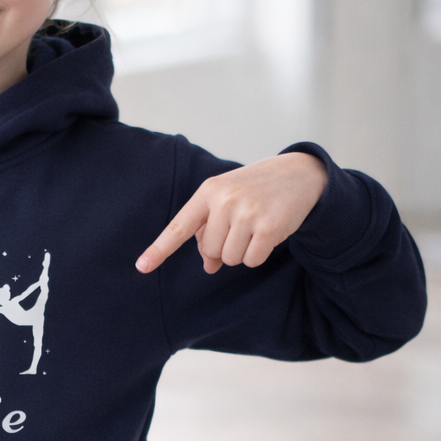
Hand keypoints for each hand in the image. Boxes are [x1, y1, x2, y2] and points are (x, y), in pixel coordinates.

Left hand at [136, 152, 326, 274]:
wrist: (299, 174)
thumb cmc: (254, 190)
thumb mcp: (227, 202)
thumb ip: (210, 231)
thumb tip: (208, 267)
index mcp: (208, 192)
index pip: (179, 227)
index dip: (159, 250)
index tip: (142, 267)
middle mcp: (224, 201)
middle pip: (209, 250)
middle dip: (222, 247)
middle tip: (241, 227)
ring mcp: (247, 213)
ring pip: (229, 259)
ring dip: (241, 251)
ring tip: (255, 227)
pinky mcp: (268, 227)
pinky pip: (251, 261)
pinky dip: (258, 254)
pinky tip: (268, 233)